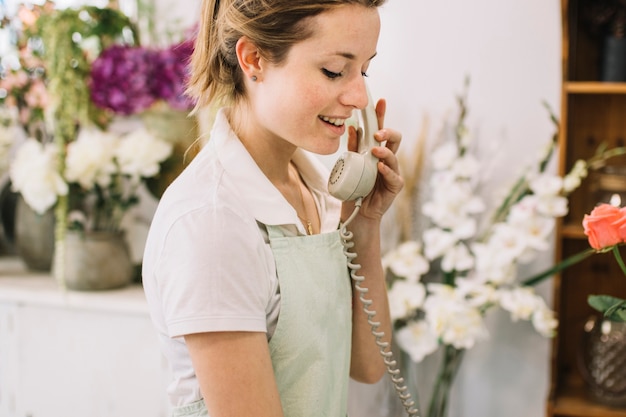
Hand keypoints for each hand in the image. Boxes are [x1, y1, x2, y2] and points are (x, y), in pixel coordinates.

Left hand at [342, 98, 403, 221]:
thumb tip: (351, 128)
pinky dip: (387, 171)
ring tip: (375, 150)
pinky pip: (394, 176)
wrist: (357, 213)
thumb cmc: (355, 188)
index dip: (381, 115)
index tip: (380, 102)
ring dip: (385, 151)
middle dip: (388, 132)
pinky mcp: (394, 186)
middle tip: (377, 133)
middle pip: (395, 139)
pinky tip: (380, 167)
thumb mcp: (350, 165)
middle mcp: (386, 159)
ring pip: (394, 156)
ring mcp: (392, 172)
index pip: (380, 130)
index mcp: (376, 151)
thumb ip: (352, 148)